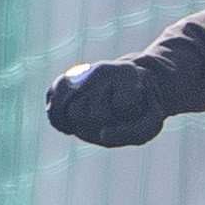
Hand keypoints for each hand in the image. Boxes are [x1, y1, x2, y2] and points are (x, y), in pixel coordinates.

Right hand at [46, 60, 162, 147]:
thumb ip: (136, 131)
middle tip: (114, 113)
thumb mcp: (151, 121)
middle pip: (96, 115)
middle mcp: (101, 69)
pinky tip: (71, 125)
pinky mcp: (62, 83)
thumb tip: (102, 134)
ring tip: (95, 118)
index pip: (124, 106)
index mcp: (127, 73)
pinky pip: (53, 111)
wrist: (128, 86)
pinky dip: (61, 122)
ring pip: (73, 114)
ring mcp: (79, 75)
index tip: (137, 105)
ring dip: (85, 124)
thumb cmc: (141, 107)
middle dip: (106, 123)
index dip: (130, 114)